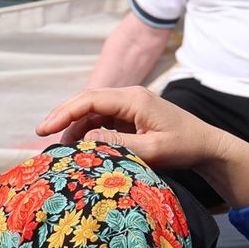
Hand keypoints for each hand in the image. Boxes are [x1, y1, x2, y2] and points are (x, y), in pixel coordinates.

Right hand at [36, 87, 248, 209]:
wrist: (207, 145)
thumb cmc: (183, 147)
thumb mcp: (152, 151)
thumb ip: (118, 145)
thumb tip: (85, 140)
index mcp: (134, 99)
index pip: (90, 100)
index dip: (64, 113)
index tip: (44, 129)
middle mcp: (130, 96)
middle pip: (87, 101)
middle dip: (63, 116)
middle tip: (41, 135)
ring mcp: (130, 105)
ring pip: (92, 111)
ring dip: (75, 127)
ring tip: (61, 150)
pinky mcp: (131, 116)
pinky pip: (102, 120)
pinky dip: (87, 132)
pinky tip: (79, 149)